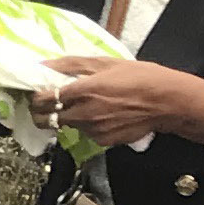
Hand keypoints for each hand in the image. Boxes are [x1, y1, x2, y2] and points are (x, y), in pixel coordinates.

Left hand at [33, 54, 203, 153]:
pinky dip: (86, 125)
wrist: (168, 102)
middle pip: (45, 120)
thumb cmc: (140, 77)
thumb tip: (45, 64)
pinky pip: (85, 133)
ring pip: (66, 127)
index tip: (38, 92)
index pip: (41, 100)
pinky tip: (102, 114)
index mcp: (81, 91)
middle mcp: (82, 114)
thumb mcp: (106, 63)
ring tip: (85, 105)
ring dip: (67, 118)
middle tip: (49, 104)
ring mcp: (92, 130)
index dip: (35, 97)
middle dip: (42, 112)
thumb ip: (72, 65)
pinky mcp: (102, 141)